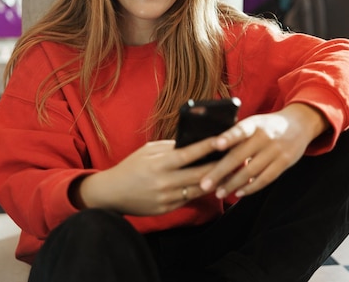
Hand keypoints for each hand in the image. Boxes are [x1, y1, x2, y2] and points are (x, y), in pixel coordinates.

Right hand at [73, 136, 222, 215]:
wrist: (112, 194)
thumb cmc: (131, 167)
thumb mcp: (147, 151)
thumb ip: (170, 147)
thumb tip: (193, 141)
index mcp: (159, 164)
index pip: (188, 154)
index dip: (207, 146)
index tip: (223, 139)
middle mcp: (164, 182)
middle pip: (199, 174)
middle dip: (219, 166)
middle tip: (237, 158)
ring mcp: (166, 198)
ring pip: (198, 189)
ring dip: (216, 181)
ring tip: (230, 172)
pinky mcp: (166, 209)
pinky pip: (189, 199)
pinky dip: (201, 191)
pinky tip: (213, 184)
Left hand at [199, 103, 327, 198]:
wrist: (300, 123)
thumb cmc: (268, 125)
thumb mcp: (255, 122)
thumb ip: (237, 134)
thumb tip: (211, 149)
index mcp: (254, 124)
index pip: (240, 130)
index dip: (228, 137)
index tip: (216, 145)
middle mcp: (265, 136)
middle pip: (239, 156)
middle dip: (220, 172)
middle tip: (205, 185)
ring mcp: (276, 150)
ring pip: (251, 171)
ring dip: (233, 184)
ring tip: (219, 193)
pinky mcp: (284, 162)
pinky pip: (265, 179)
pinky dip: (251, 187)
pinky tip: (239, 193)